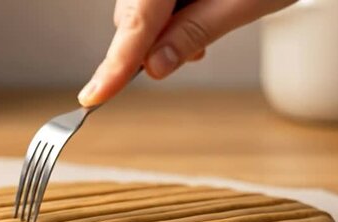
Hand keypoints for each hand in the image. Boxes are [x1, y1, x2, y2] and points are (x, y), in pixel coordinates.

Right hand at [78, 0, 295, 106]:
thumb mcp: (244, 1)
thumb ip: (194, 32)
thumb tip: (154, 67)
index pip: (136, 22)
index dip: (115, 65)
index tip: (93, 97)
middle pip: (132, 16)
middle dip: (150, 45)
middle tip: (195, 52)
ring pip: (140, 11)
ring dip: (164, 31)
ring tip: (208, 28)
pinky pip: (153, 1)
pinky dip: (171, 17)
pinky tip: (200, 12)